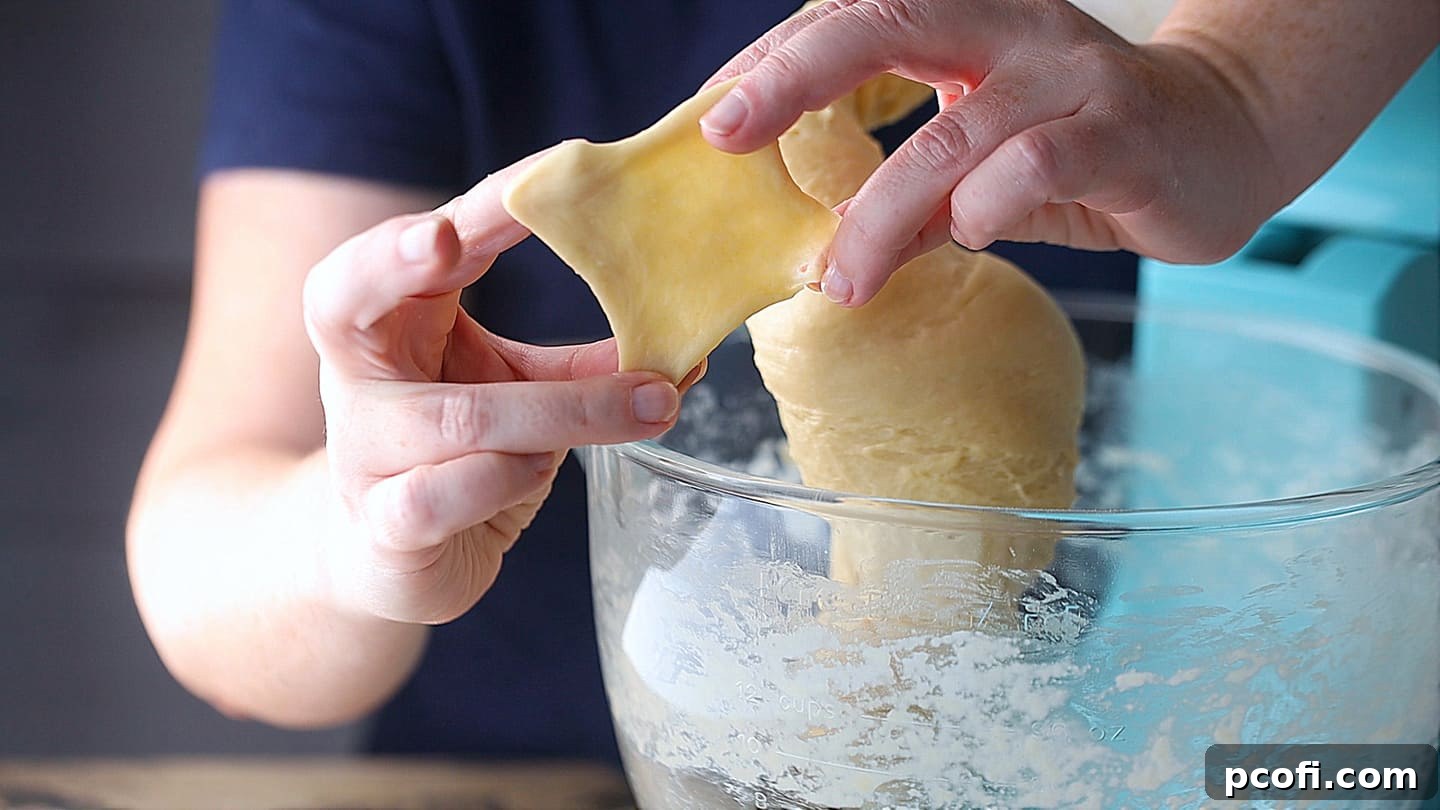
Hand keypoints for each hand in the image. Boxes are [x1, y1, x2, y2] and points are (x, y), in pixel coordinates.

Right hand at [302, 158, 696, 624]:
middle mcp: (360, 377)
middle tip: (443, 239)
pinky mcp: (384, 525)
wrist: (384, 556)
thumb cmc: (454, 453)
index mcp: (390, 322)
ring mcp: (363, 452)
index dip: (465, 213)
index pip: (411, 251)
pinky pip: (443, 495)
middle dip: (391, 261)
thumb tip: (686, 352)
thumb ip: (582, 368)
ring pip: (458, 419)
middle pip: (346, 301)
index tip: (535, 175)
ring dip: (563, 411)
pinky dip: (507, 481)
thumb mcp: (513, 391)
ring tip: (644, 406)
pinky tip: (541, 472)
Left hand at [700, 0, 1282, 305]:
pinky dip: (987, 207)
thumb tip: (829, 249)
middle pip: (885, 21)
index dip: (777, 60)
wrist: (1229, 136)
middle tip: (725, 134)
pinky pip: (1035, 166)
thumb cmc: (1089, 150)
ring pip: (952, 135)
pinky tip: (972, 234)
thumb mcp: (986, 158)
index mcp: (969, 19)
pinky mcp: (1120, 132)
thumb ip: (914, 191)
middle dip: (793, 75)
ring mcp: (1070, 75)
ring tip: (842, 277)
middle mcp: (1013, 27)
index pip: (853, 18)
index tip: (714, 115)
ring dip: (882, 212)